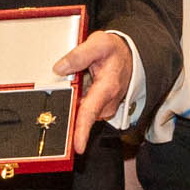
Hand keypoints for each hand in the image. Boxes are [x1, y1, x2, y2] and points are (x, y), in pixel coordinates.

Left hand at [55, 31, 132, 151]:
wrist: (130, 55)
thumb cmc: (116, 51)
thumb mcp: (100, 44)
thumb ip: (79, 55)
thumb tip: (59, 69)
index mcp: (107, 88)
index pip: (90, 113)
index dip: (82, 131)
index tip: (78, 146)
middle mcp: (107, 103)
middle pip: (80, 114)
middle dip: (68, 105)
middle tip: (71, 82)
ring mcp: (104, 108)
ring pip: (80, 110)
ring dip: (74, 98)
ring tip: (82, 75)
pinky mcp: (100, 109)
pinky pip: (83, 108)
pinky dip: (79, 99)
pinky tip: (83, 83)